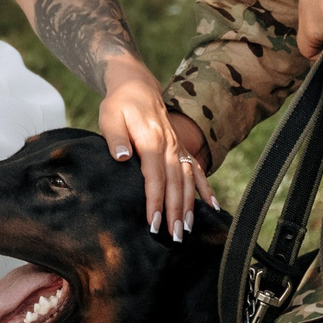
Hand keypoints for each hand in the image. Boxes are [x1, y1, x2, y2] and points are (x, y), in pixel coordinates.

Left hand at [98, 64, 212, 238]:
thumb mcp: (110, 116)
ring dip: (189, 206)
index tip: (153, 223)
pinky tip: (212, 207)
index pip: (154, 177)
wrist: (137, 85)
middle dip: (175, 211)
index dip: (155, 201)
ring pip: (188, 180)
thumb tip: (122, 157)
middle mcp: (169, 146)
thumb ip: (116, 137)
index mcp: (151, 140)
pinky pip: (196, 170)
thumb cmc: (120, 104)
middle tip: (174, 237)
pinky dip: (205, 189)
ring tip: (187, 229)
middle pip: (175, 183)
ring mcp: (178, 148)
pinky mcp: (181, 149)